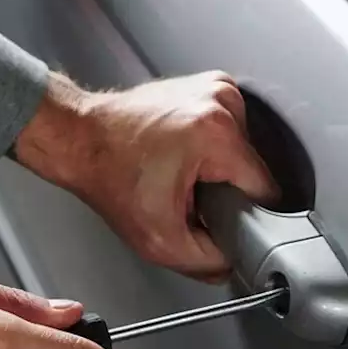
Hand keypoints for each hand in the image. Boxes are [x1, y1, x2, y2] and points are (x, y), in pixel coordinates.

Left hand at [13, 71, 280, 281]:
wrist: (81, 138)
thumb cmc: (109, 175)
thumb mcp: (160, 241)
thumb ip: (208, 262)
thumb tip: (234, 262)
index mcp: (217, 134)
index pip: (266, 190)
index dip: (245, 215)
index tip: (216, 217)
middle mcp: (222, 101)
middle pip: (253, 170)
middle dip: (227, 191)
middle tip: (189, 196)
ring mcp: (217, 88)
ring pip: (244, 152)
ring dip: (220, 170)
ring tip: (182, 172)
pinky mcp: (211, 86)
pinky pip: (231, 132)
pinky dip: (213, 149)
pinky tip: (184, 154)